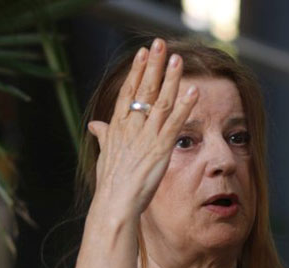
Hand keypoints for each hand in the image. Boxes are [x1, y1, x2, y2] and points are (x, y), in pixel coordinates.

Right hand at [88, 38, 197, 215]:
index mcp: (118, 127)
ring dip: (170, 79)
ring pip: (160, 101)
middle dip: (152, 65)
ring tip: (178, 59)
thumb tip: (95, 125)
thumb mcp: (105, 154)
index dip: (136, 72)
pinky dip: (185, 106)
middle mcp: (131, 127)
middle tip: (160, 43)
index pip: (128, 92)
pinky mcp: (160, 149)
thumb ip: (104, 136)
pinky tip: (193, 91)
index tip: (143, 54)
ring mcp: (146, 137)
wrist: (115, 203)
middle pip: (143, 90)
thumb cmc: (110, 183)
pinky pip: (174, 123)